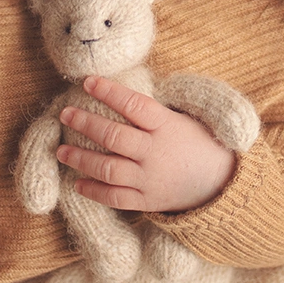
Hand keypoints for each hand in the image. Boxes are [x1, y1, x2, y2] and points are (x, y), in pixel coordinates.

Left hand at [55, 74, 238, 213]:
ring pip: (108, 168)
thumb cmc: (199, 143)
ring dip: (81, 159)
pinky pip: (116, 198)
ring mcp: (150, 179)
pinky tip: (77, 183)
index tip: (87, 81)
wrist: (222, 183)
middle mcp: (155, 152)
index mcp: (166, 126)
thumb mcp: (183, 119)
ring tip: (61, 150)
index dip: (109, 91)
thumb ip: (153, 111)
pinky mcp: (147, 201)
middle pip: (113, 136)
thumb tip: (119, 92)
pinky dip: (94, 191)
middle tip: (64, 114)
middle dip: (85, 123)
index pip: (133, 104)